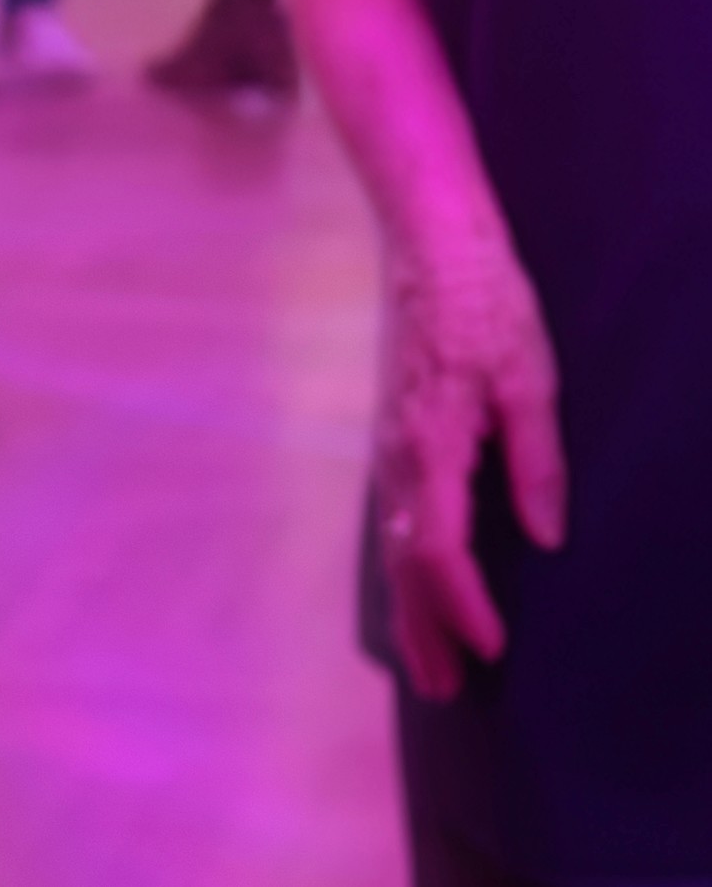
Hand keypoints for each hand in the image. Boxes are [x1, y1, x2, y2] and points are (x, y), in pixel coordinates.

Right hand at [373, 233, 568, 700]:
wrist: (430, 244)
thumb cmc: (487, 303)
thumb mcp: (529, 376)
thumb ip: (535, 457)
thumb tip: (543, 534)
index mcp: (432, 440)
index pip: (439, 543)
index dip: (462, 602)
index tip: (493, 647)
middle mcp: (399, 452)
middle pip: (404, 558)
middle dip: (423, 626)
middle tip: (446, 689)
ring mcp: (390, 445)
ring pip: (392, 542)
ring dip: (409, 605)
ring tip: (427, 661)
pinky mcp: (395, 436)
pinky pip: (394, 518)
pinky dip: (402, 567)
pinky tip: (415, 586)